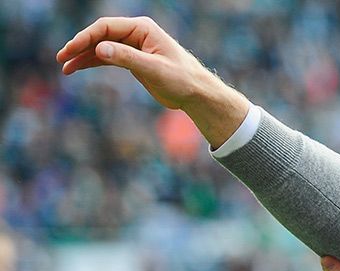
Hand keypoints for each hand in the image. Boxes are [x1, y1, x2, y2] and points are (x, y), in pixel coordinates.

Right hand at [57, 17, 248, 147]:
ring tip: (65, 67)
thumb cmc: (182, 79)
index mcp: (142, 29)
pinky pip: (107, 57)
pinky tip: (77, 68)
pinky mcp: (133, 59)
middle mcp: (136, 34)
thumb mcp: (154, 69)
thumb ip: (127, 58)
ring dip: (83, 56)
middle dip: (80, 45)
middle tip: (61, 58)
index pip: (106, 27)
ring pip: (101, 47)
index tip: (71, 50)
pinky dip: (92, 62)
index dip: (86, 37)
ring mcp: (133, 46)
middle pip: (100, 35)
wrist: (197, 94)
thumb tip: (100, 48)